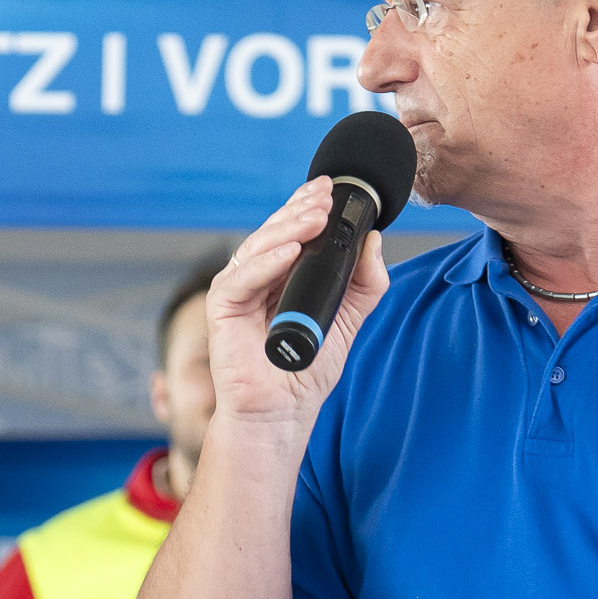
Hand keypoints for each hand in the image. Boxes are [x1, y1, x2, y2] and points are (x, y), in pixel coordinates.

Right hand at [200, 181, 392, 436]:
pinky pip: (242, 278)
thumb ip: (365, 283)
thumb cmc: (307, 369)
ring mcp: (237, 290)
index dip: (306, 205)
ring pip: (259, 247)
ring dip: (288, 228)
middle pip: (274, 231)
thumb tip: (374, 241)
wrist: (284, 410)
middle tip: (325, 198)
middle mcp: (256, 276)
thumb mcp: (350, 319)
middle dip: (300, 211)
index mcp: (280, 273)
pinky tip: (290, 251)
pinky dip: (266, 263)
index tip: (330, 189)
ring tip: (315, 217)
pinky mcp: (222, 308)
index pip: (291, 230)